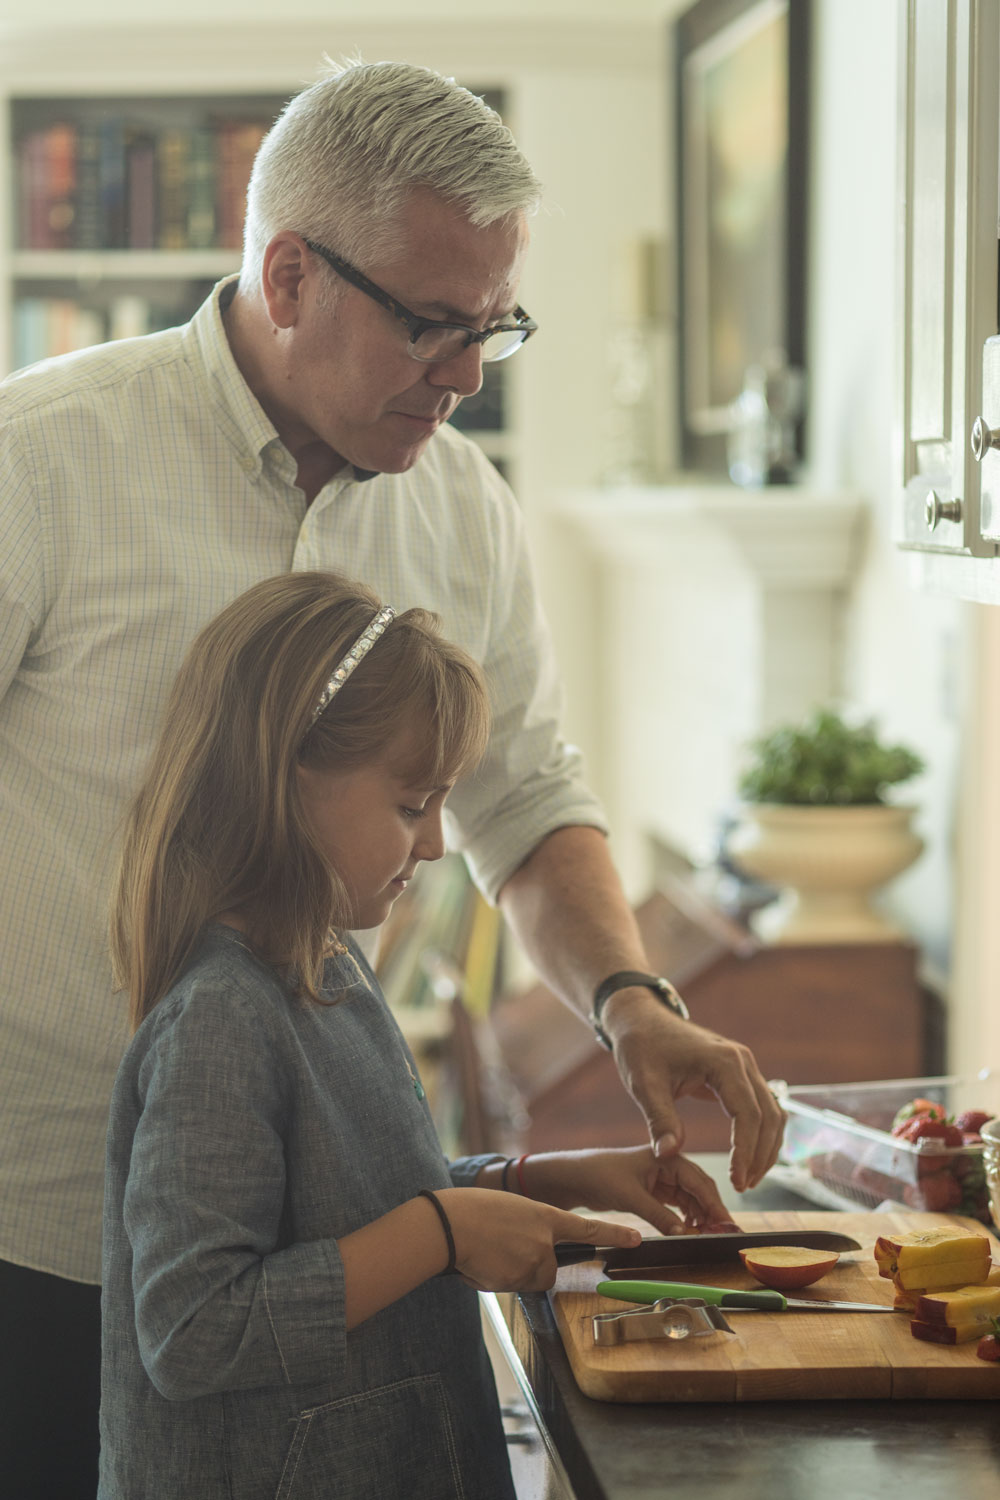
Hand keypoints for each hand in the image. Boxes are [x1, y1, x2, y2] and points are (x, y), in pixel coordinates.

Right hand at [437, 1187, 640, 1292]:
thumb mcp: (510, 1209)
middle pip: (548, 1269)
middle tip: (501, 1250)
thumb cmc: (472, 1211)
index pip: (587, 1228)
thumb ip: (526, 1227)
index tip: (638, 1237)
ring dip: (510, 1274)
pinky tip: (479, 1264)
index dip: (614, 1233)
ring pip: (527, 1279)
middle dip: (529, 1266)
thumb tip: (525, 1252)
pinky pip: (509, 1287)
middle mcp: (545, 1241)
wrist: (450, 1224)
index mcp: (544, 1216)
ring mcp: (532, 1262)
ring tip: (487, 1253)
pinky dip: (494, 1281)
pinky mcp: (517, 1281)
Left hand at [514, 1146, 737, 1234]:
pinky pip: (678, 1205)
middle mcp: (667, 1164)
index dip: (714, 1203)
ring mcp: (662, 1178)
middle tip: (724, 1233)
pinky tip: (691, 1231)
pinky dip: (686, 1218)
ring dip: (700, 1216)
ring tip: (709, 1236)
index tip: (726, 1223)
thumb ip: (659, 1216)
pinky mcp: (655, 1191)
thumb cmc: (600, 1175)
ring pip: (690, 1198)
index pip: (697, 1180)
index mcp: (665, 1156)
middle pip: (699, 1189)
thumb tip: (685, 1235)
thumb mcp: (631, 1197)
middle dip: (712, 1210)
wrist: (575, 1177)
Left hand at [601, 990, 785, 1190]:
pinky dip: (760, 1133)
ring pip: (773, 1112)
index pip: (749, 1114)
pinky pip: (762, 1107)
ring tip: (748, 1179)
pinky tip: (748, 1157)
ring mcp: (744, 1066)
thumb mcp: (644, 1084)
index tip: (737, 1180)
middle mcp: (743, 1061)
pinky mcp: (739, 1074)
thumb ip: (659, 1119)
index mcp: (724, 1062)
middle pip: (769, 1115)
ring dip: (766, 1147)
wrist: (642, 1019)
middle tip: (743, 1186)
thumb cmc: (641, 1047)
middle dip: (760, 1155)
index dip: (746, 1151)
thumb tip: (669, 1154)